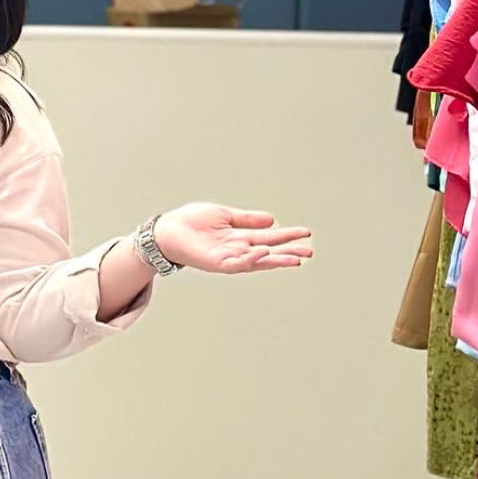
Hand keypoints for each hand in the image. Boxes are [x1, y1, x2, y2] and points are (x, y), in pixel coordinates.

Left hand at [153, 204, 312, 275]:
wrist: (168, 230)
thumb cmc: (192, 222)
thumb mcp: (225, 215)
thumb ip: (247, 219)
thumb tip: (272, 219)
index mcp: (241, 237)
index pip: (270, 237)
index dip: (288, 235)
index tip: (306, 233)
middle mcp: (238, 250)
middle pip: (269, 252)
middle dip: (288, 253)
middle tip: (309, 252)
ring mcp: (228, 258)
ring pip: (257, 262)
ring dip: (275, 260)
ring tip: (294, 258)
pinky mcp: (216, 263)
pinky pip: (237, 263)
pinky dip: (251, 259)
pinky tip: (264, 253)